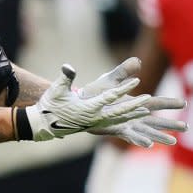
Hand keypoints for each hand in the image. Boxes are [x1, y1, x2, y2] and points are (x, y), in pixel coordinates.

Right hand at [25, 64, 149, 141]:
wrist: (44, 123)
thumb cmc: (50, 104)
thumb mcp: (56, 89)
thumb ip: (65, 77)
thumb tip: (68, 67)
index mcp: (87, 108)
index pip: (111, 97)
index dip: (124, 88)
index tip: (136, 81)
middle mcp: (94, 117)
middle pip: (120, 111)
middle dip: (135, 104)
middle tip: (149, 98)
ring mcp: (94, 123)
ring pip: (118, 119)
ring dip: (132, 114)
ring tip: (145, 110)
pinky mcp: (93, 126)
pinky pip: (113, 123)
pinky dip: (123, 119)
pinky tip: (130, 117)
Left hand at [78, 57, 187, 146]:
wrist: (78, 102)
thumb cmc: (96, 91)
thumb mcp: (111, 79)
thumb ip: (124, 71)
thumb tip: (137, 60)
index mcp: (135, 102)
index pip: (156, 102)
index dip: (169, 103)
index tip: (184, 103)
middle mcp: (133, 115)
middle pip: (155, 120)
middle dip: (170, 124)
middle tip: (186, 127)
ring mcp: (126, 124)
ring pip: (146, 131)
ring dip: (159, 136)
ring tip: (172, 142)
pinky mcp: (116, 129)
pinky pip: (130, 136)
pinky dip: (139, 140)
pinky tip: (148, 145)